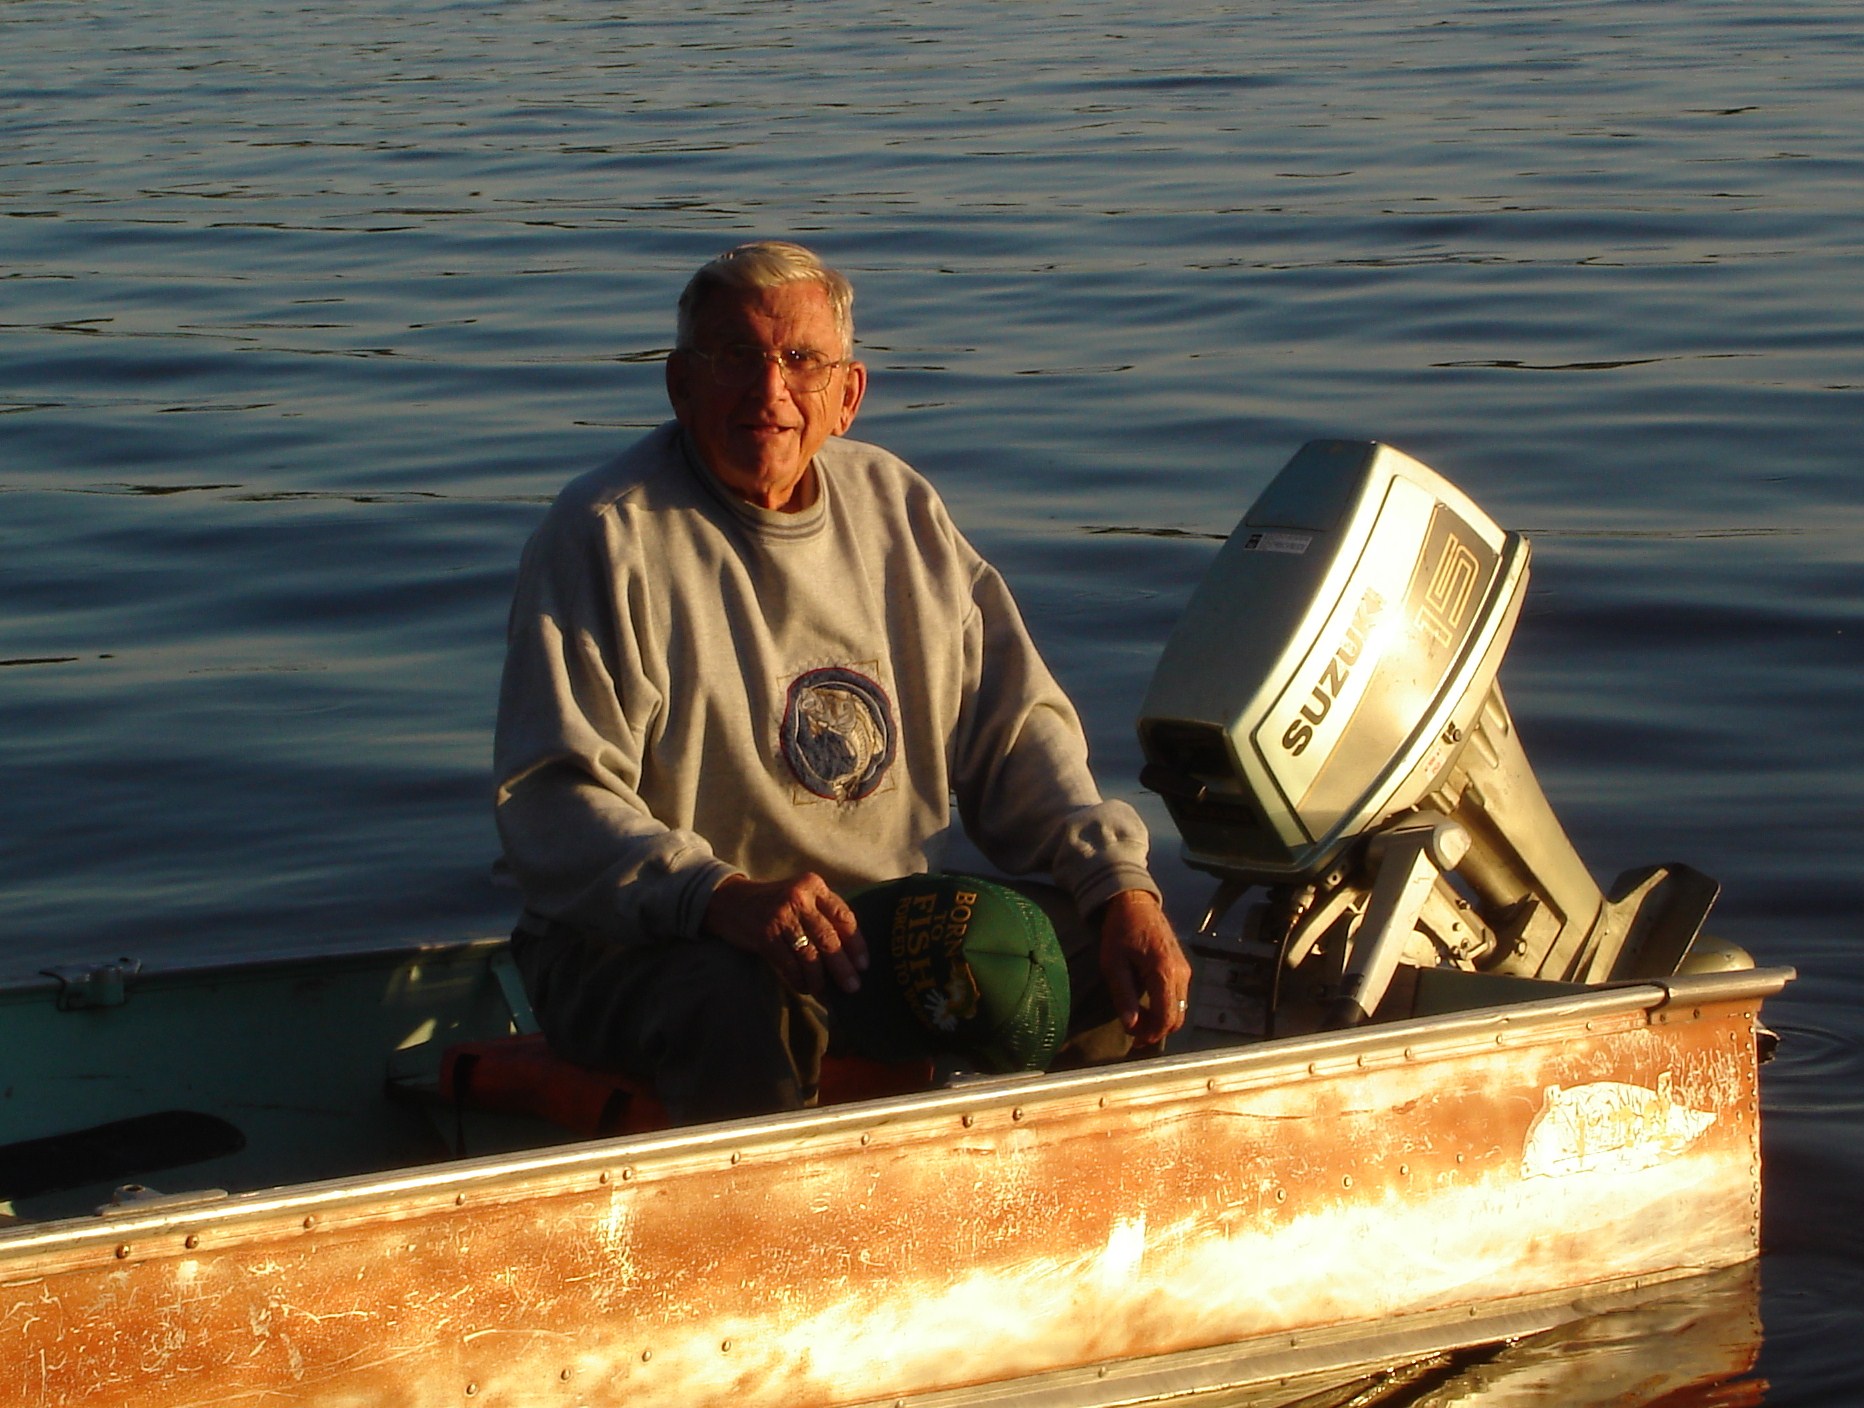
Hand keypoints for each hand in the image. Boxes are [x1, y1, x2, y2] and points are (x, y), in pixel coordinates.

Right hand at [704, 873, 867, 998]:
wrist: (729, 901)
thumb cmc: (773, 903)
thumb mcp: (800, 898)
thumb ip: (823, 914)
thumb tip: (851, 954)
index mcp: (813, 885)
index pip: (844, 916)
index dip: (856, 943)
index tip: (864, 965)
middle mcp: (799, 897)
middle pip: (829, 938)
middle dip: (843, 967)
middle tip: (853, 986)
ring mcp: (781, 916)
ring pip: (810, 955)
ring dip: (820, 979)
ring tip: (825, 993)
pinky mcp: (765, 935)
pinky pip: (789, 965)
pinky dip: (799, 980)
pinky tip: (805, 987)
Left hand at [1098, 889, 1192, 1046]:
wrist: (1135, 902)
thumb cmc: (1120, 930)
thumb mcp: (1113, 963)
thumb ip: (1123, 995)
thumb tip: (1131, 1025)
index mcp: (1165, 972)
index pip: (1167, 1017)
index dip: (1151, 1034)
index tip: (1133, 1039)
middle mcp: (1181, 973)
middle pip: (1178, 1018)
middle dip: (1157, 1031)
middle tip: (1134, 1034)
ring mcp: (1185, 969)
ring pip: (1180, 1009)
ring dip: (1161, 1020)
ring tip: (1138, 1021)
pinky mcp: (1183, 967)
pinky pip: (1179, 997)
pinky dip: (1166, 1007)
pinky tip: (1146, 1005)